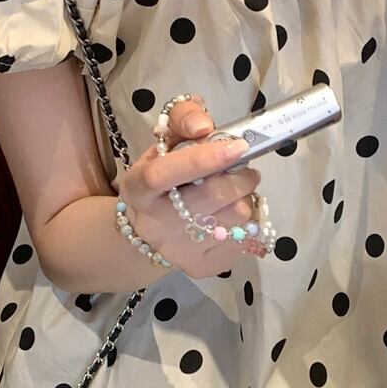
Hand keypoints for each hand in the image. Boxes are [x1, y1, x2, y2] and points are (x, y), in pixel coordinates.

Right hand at [117, 96, 263, 278]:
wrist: (146, 237)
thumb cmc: (160, 182)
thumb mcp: (163, 145)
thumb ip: (182, 120)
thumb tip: (204, 127)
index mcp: (140, 189)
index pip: (166, 174)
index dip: (203, 158)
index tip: (238, 146)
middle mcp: (155, 224)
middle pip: (213, 196)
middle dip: (241, 177)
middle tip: (246, 169)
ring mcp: (178, 250)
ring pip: (235, 218)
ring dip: (246, 198)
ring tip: (236, 192)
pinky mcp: (201, 267)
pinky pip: (242, 239)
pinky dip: (245, 222)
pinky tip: (230, 216)